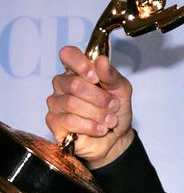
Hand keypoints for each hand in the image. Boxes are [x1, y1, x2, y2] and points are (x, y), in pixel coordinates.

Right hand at [46, 46, 134, 168]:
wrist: (116, 137)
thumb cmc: (116, 109)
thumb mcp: (122, 90)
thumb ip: (111, 75)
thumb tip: (101, 60)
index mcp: (79, 70)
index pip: (68, 55)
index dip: (81, 64)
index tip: (96, 77)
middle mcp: (63, 83)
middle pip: (74, 84)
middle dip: (100, 97)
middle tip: (114, 106)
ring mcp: (56, 102)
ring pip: (72, 103)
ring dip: (97, 113)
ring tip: (111, 120)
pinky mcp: (53, 121)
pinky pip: (69, 121)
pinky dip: (90, 126)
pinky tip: (101, 129)